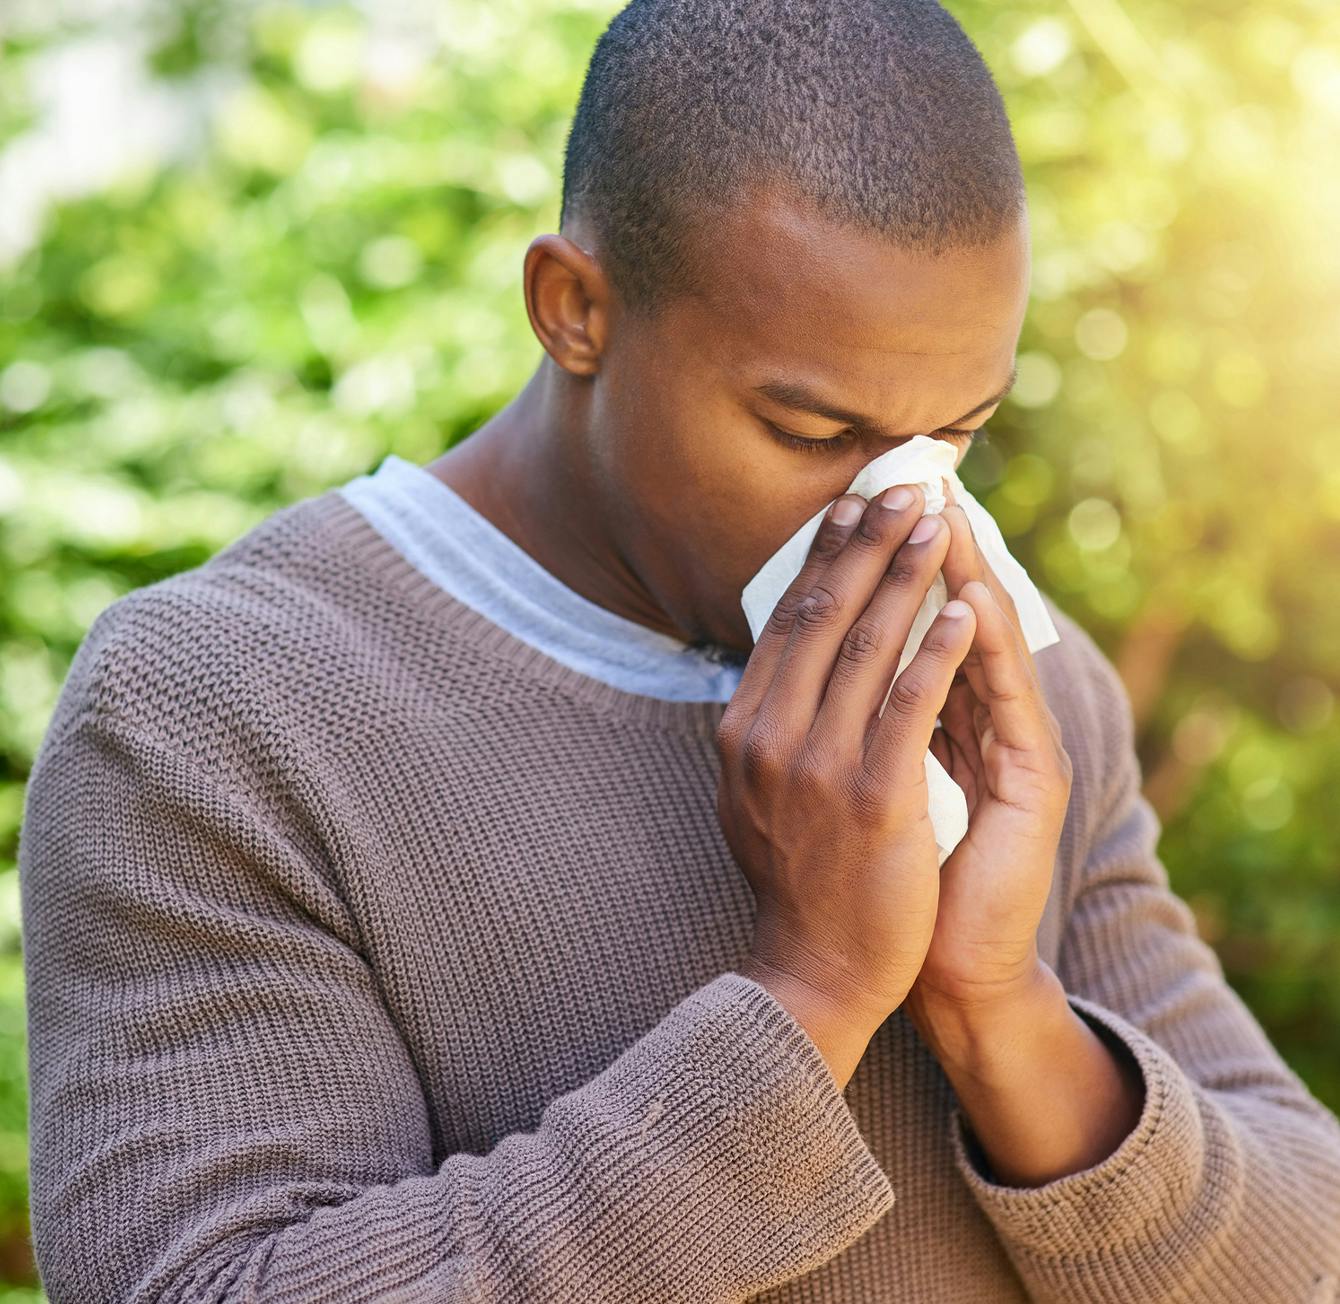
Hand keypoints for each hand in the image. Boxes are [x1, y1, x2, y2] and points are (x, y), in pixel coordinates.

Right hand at [716, 484, 977, 1080]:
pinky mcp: (873, 793)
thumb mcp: (757, 793)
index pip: (786, 622)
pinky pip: (911, 702)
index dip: (823, 557)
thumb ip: (767, 728)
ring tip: (938, 524)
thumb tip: (777, 669)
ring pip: (867, 644)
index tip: (850, 508)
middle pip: (823, 614)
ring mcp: (817, 762)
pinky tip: (966, 609)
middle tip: (903, 488)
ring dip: (907, 575)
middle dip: (867, 543)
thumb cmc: (798, 878)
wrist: (814, 968)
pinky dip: (940, 649)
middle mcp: (769, 734)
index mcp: (742, 728)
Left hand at [903, 487, 1072, 1032]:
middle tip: (903, 482)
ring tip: (938, 512)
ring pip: (984, 643)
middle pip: (952, 616)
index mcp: (940, 722)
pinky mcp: (1038, 779)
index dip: (881, 568)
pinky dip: (982, 647)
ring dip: (958, 575)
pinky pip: (1001, 701)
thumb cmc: (888, 878)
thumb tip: (806, 671)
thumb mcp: (863, 788)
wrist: (931, 964)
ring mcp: (1017, 747)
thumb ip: (856, 725)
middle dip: (919, 551)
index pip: (909, 626)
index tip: (853, 508)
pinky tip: (968, 600)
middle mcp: (985, 723)